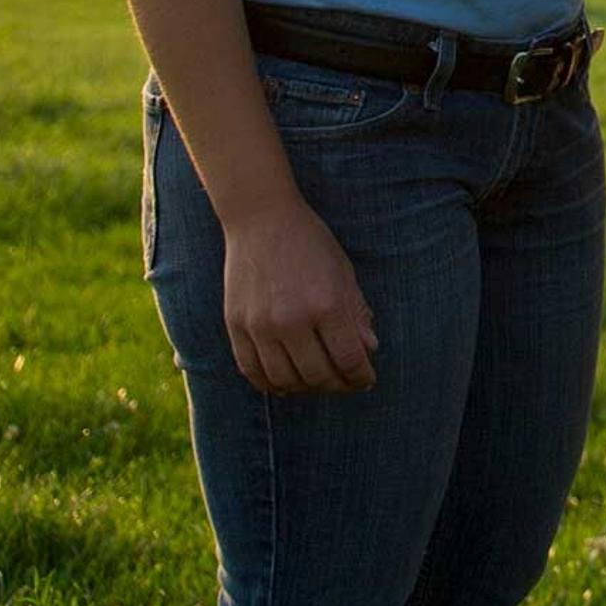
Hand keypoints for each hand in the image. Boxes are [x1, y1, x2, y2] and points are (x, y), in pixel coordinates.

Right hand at [222, 199, 377, 395]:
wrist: (260, 217)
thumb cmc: (309, 241)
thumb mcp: (343, 272)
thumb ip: (356, 313)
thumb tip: (369, 349)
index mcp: (326, 304)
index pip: (349, 360)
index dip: (361, 376)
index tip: (366, 379)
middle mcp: (292, 320)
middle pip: (318, 376)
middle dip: (338, 385)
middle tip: (344, 382)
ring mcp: (260, 326)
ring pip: (286, 380)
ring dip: (306, 388)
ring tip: (317, 381)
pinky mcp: (236, 326)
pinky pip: (253, 371)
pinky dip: (271, 384)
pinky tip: (285, 381)